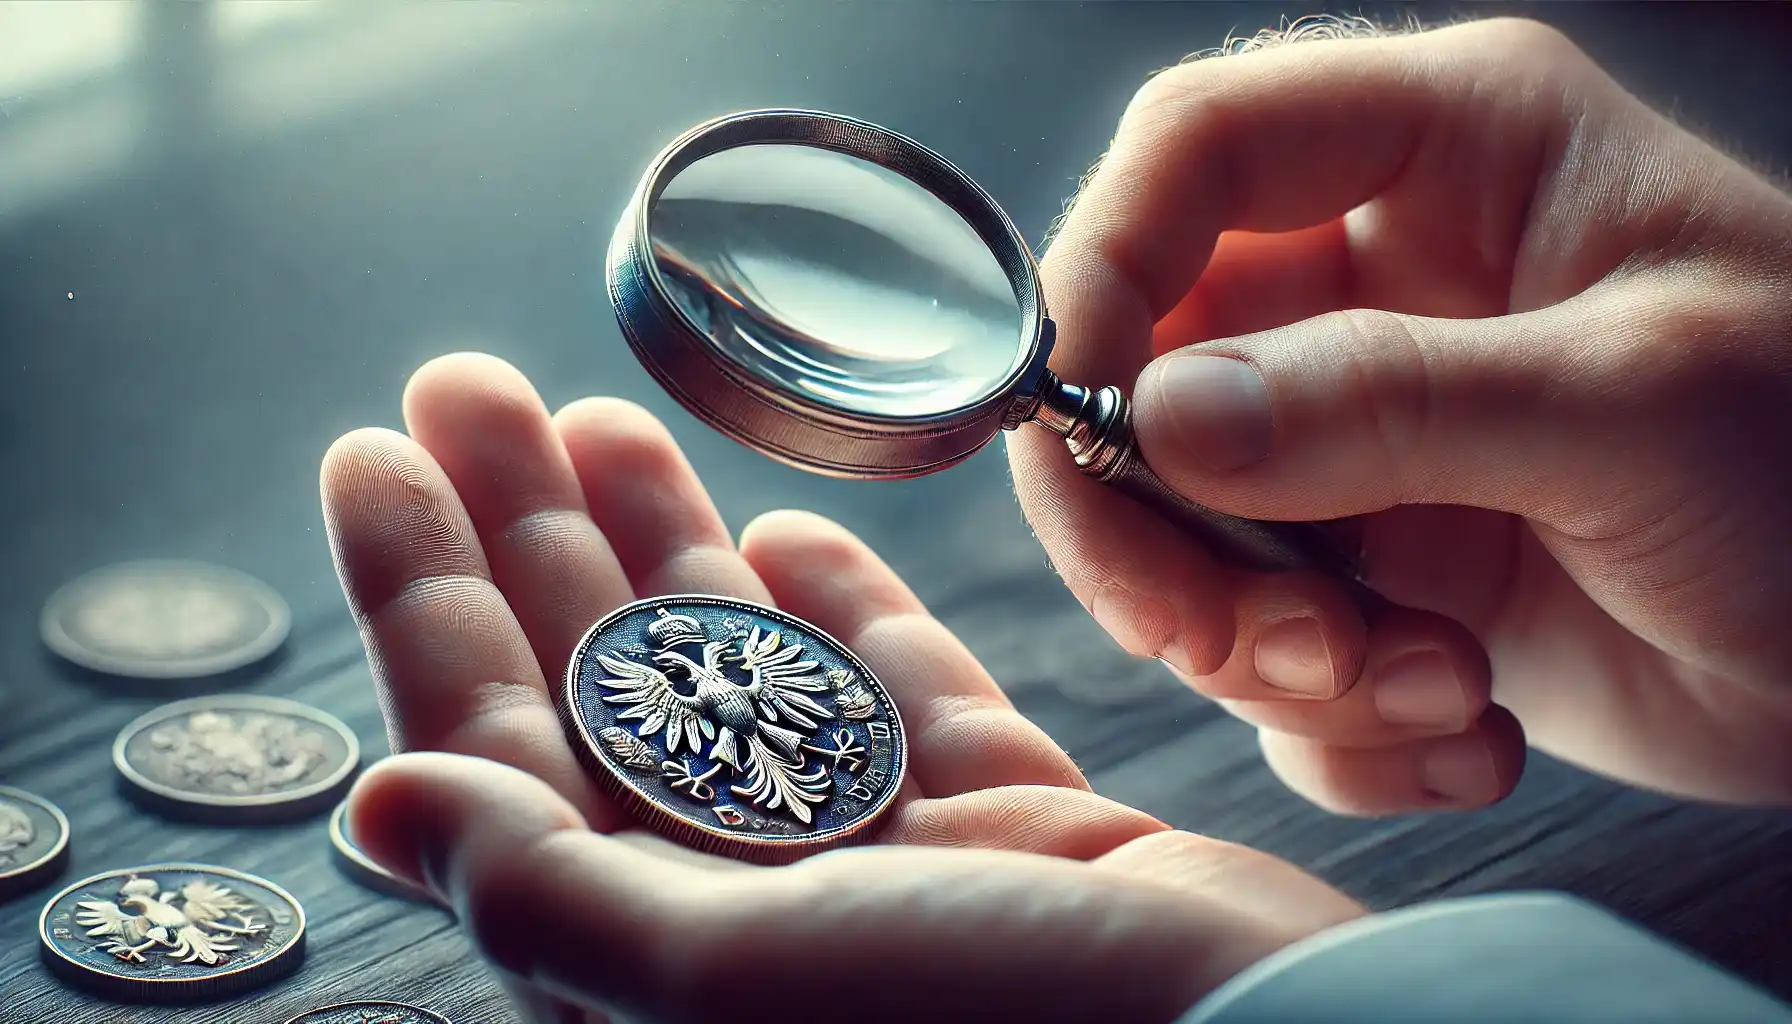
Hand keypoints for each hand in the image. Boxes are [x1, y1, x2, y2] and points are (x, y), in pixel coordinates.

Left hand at [321, 354, 1362, 1023]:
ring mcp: (885, 860)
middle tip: (476, 383)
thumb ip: (555, 891)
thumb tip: (380, 806)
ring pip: (746, 669)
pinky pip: (896, 693)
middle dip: (534, 525)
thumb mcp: (736, 982)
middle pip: (607, 681)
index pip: (497, 741)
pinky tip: (786, 522)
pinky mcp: (1006, 825)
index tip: (380, 456)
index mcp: (661, 950)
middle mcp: (759, 906)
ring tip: (603, 416)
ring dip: (670, 538)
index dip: (427, 593)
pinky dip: (841, 606)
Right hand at [1008, 16, 1791, 811]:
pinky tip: (1468, 729)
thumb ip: (1389, 401)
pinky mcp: (1373, 571)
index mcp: (1447, 155)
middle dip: (1161, 532)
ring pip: (1182, 534)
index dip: (1104, 270)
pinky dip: (1334, 724)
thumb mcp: (1637, 406)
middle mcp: (1376, 287)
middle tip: (1227, 640)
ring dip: (1268, 651)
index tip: (1083, 420)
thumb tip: (1161, 418)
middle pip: (1142, 370)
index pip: (1194, 154)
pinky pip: (1259, 649)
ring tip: (1431, 692)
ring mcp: (1363, 439)